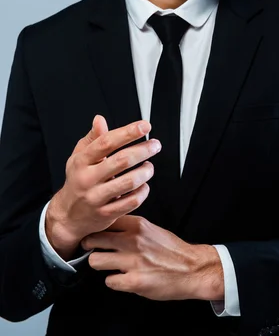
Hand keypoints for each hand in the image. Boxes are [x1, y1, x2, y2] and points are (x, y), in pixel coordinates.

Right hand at [45, 115, 161, 258]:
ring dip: (145, 172)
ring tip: (149, 166)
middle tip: (155, 145)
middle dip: (143, 150)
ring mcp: (96, 198)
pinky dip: (143, 191)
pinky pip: (131, 202)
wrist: (67, 216)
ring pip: (129, 182)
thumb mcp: (79, 157)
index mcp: (81, 161)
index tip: (144, 125)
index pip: (106, 142)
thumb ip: (93, 139)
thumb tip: (99, 119)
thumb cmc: (77, 181)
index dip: (128, 132)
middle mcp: (87, 179)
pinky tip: (144, 185)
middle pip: (121, 161)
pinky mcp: (106, 214)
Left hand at [81, 215, 223, 300]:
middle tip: (93, 249)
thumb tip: (109, 227)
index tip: (94, 232)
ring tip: (108, 265)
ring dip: (100, 264)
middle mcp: (133, 240)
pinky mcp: (134, 282)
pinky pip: (109, 281)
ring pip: (95, 260)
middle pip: (94, 239)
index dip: (96, 227)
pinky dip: (114, 281)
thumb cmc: (172, 250)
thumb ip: (131, 227)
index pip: (104, 220)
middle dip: (90, 245)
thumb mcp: (151, 229)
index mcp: (138, 225)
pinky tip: (122, 279)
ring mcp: (133, 261)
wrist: (192, 269)